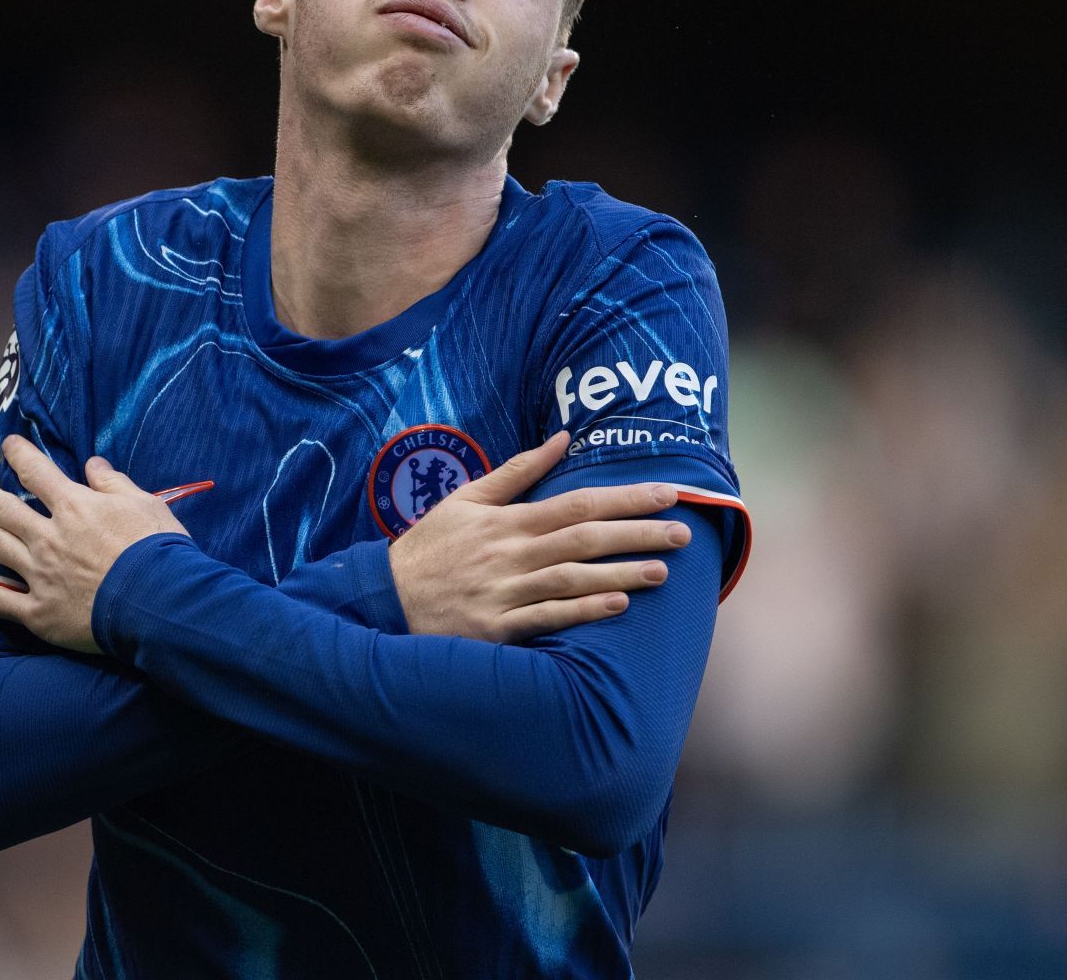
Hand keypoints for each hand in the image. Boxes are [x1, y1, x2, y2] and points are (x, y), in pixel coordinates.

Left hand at [0, 436, 187, 652]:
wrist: (158, 601)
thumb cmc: (158, 550)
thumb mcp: (145, 504)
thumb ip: (113, 483)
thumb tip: (92, 464)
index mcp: (74, 507)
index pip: (38, 473)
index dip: (20, 455)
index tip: (7, 445)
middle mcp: (48, 537)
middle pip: (5, 510)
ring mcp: (39, 575)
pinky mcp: (38, 612)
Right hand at [389, 431, 690, 643]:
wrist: (384, 600)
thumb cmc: (430, 548)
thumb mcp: (466, 499)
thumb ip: (516, 471)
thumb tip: (561, 438)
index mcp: (507, 521)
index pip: (577, 503)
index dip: (625, 497)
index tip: (667, 492)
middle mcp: (510, 554)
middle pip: (584, 538)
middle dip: (637, 532)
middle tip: (683, 530)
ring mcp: (504, 592)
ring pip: (572, 578)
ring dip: (620, 573)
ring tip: (663, 570)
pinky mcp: (497, 628)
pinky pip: (548, 617)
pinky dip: (583, 610)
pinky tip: (618, 606)